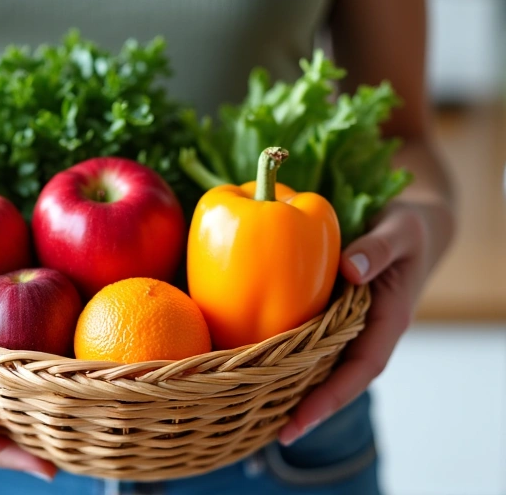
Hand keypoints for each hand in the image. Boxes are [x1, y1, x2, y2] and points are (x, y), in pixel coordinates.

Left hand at [278, 199, 454, 444]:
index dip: (332, 397)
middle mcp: (363, 331)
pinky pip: (304, 336)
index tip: (300, 419)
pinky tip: (251, 357)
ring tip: (254, 407)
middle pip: (335, 378)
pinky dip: (282, 350)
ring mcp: (343, 325)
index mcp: (386, 321)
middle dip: (308, 406)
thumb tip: (350, 270)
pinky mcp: (325, 313)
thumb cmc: (405, 229)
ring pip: (317, 362)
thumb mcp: (401, 232)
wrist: (405, 225)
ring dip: (291, 385)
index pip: (360, 368)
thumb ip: (379, 248)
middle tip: (273, 431)